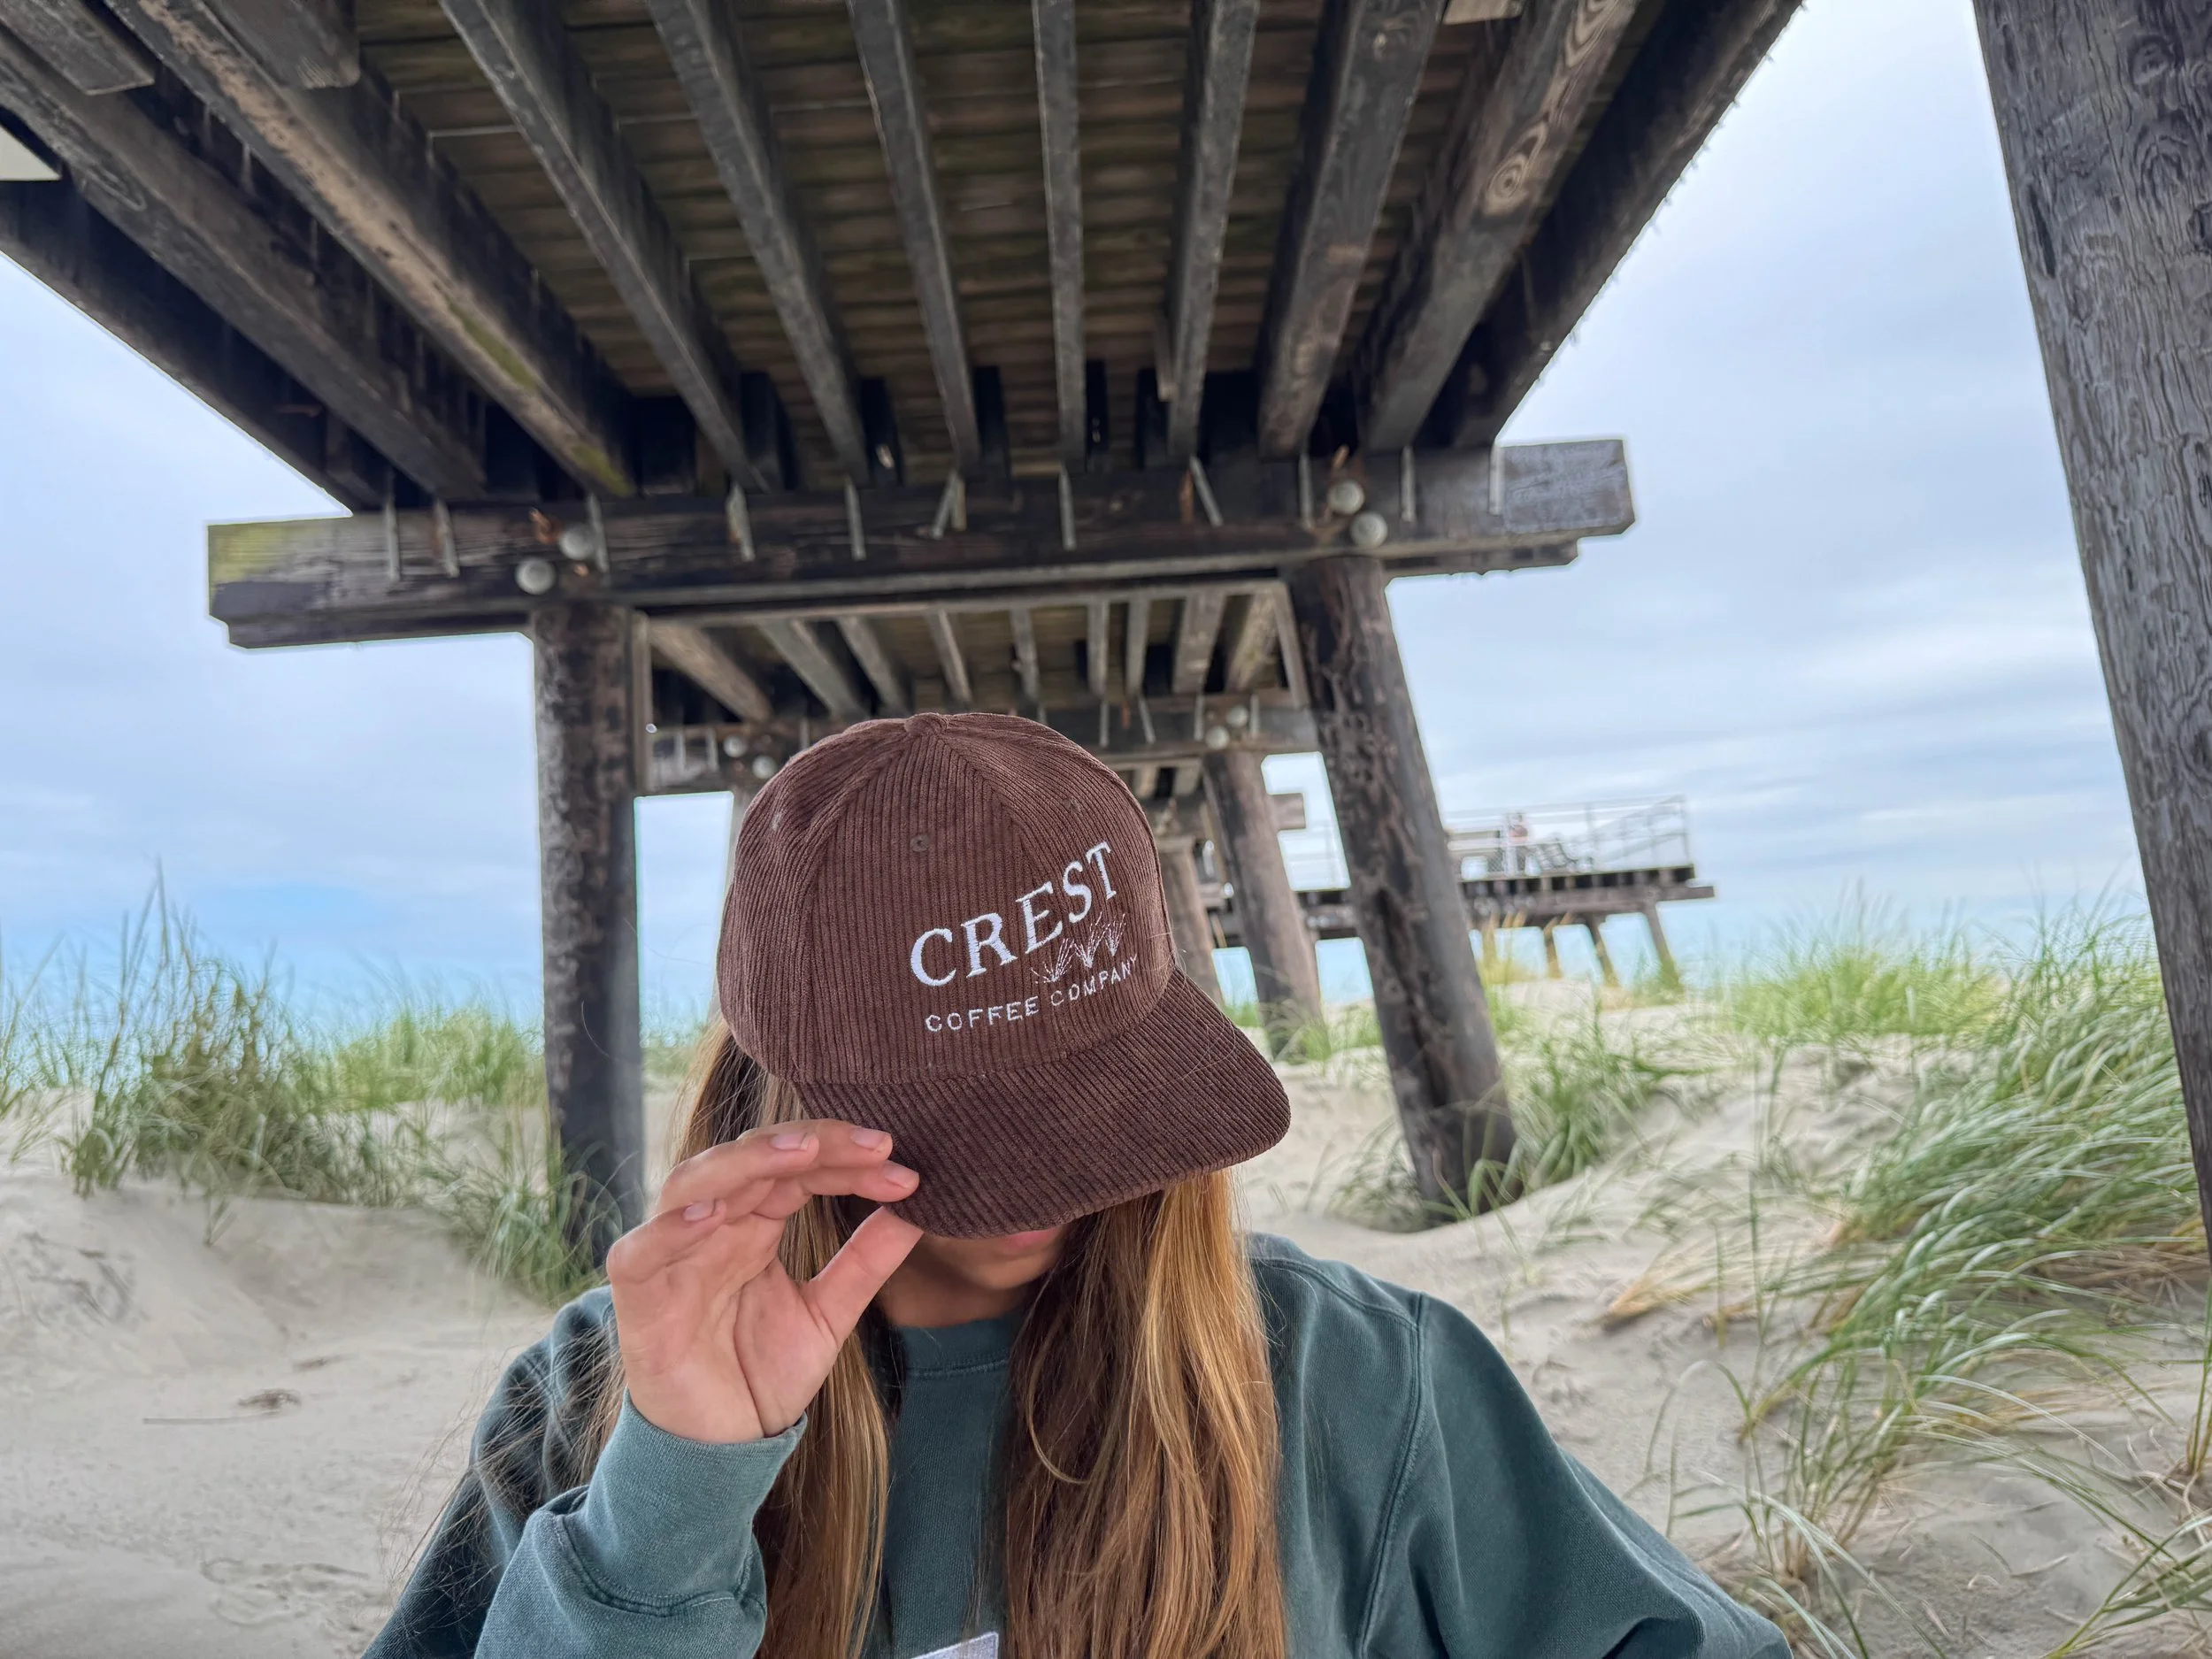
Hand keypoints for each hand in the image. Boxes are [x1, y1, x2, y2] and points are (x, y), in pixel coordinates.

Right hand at [605, 1122, 923, 1443]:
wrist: (719, 1449)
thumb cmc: (761, 1375)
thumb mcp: (828, 1314)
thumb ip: (866, 1260)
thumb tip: (918, 1205)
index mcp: (754, 1223)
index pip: (799, 1168)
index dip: (848, 1158)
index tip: (904, 1166)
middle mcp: (712, 1227)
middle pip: (753, 1158)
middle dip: (813, 1143)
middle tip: (876, 1145)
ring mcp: (671, 1257)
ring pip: (692, 1183)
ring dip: (746, 1162)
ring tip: (802, 1151)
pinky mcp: (638, 1299)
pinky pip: (638, 1251)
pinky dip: (669, 1229)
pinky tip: (712, 1215)